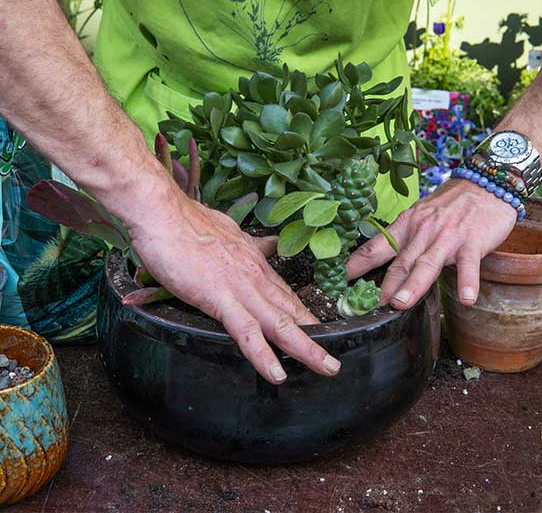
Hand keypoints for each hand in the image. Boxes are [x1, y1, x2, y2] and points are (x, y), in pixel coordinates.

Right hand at [126, 189, 340, 384]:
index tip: (316, 328)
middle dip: (315, 335)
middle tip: (333, 358)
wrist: (163, 213)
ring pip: (280, 324)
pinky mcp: (219, 298)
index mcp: (255, 262)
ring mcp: (241, 288)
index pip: (284, 293)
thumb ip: (247, 243)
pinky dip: (262, 355)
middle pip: (291, 310)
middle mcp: (255, 276)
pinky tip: (277, 374)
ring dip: (306, 348)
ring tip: (327, 368)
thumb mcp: (227, 232)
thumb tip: (263, 245)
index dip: (302, 313)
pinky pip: (246, 332)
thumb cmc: (186, 223)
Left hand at [347, 179, 516, 308]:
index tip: (339, 279)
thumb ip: (404, 239)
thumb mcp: (420, 216)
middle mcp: (422, 231)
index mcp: (405, 225)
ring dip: (413, 284)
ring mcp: (447, 237)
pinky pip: (470, 265)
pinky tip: (465, 299)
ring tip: (401, 303)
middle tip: (371, 304)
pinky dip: (467, 281)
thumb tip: (381, 260)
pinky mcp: (473, 242)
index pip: (375, 247)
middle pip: (400, 261)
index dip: (356, 264)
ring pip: (427, 263)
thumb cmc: (449, 205)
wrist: (486, 184)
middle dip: (385, 284)